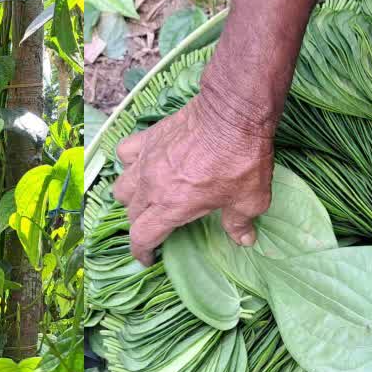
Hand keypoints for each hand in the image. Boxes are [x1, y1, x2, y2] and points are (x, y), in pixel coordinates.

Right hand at [113, 93, 274, 264]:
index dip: (142, 253)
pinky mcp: (147, 138)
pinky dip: (128, 162)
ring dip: (129, 198)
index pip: (142, 237)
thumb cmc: (241, 159)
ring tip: (143, 198)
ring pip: (121, 187)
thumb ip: (241, 223)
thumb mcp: (250, 200)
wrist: (232, 113)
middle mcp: (151, 187)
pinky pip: (125, 153)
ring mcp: (145, 160)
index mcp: (171, 207)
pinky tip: (140, 164)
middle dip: (141, 226)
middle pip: (131, 214)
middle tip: (155, 228)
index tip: (148, 258)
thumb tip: (244, 240)